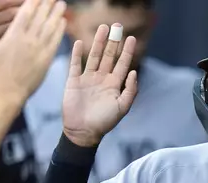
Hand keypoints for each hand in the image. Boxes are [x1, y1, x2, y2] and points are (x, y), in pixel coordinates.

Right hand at [0, 0, 66, 102]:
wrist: (7, 94)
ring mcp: (39, 50)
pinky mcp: (46, 60)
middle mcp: (28, 40)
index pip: (25, 12)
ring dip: (56, 14)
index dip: (33, 1)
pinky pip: (55, 41)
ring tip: (61, 3)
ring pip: (50, 27)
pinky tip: (62, 22)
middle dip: (47, 4)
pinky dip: (59, 30)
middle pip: (40, 17)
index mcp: (13, 36)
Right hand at [62, 23, 138, 146]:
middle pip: (109, 56)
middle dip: (113, 42)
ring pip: (94, 57)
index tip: (131, 38)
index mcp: (114, 85)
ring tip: (103, 28)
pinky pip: (75, 65)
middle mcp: (101, 79)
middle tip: (117, 26)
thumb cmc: (104, 122)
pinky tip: (79, 42)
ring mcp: (87, 79)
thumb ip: (130, 90)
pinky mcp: (73, 82)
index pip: (122, 64)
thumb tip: (133, 72)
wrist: (83, 132)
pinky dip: (77, 54)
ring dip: (98, 43)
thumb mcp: (122, 107)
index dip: (127, 51)